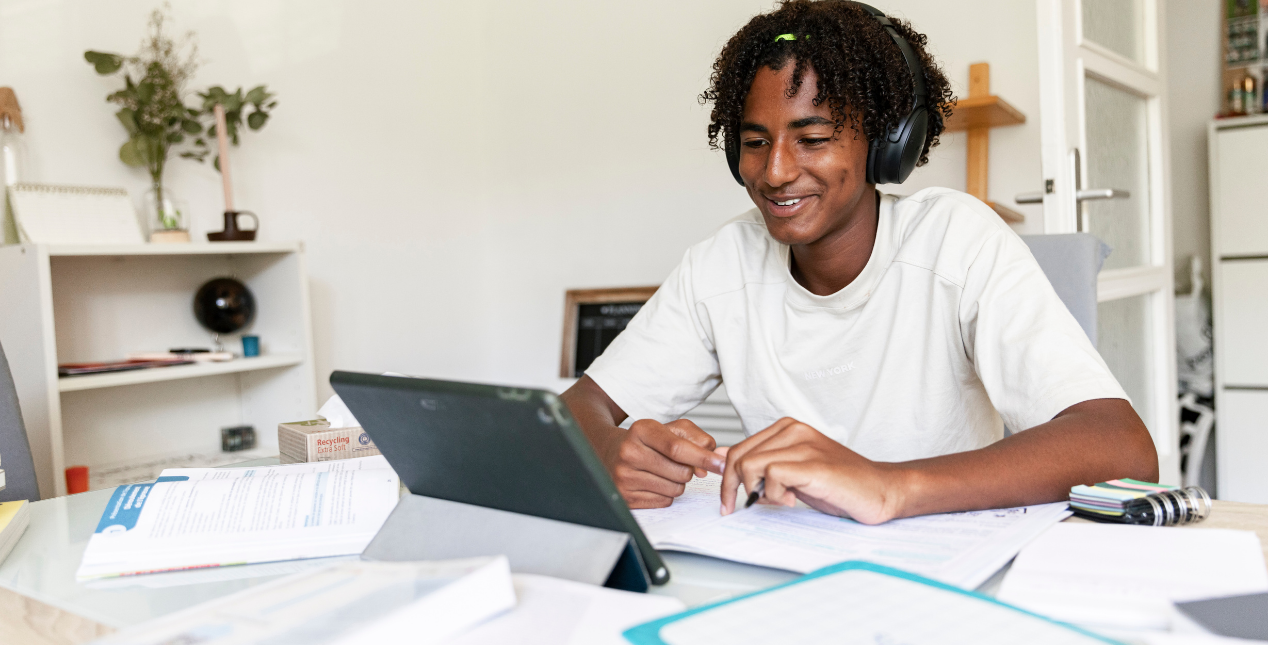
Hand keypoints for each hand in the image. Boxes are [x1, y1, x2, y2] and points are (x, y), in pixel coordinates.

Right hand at [607, 419, 725, 508]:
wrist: (611, 452)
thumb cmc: (647, 441)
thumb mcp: (671, 429)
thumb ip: (697, 439)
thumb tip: (711, 464)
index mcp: (641, 429)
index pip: (677, 448)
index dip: (703, 458)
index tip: (722, 465)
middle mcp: (629, 452)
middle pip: (680, 472)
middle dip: (688, 470)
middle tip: (675, 462)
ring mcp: (624, 476)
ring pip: (675, 489)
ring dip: (677, 483)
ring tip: (662, 471)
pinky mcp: (625, 496)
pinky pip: (663, 502)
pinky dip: (666, 494)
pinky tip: (654, 482)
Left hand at [719, 417, 905, 523]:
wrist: (879, 490)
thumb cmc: (837, 483)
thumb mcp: (791, 472)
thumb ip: (760, 463)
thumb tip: (722, 458)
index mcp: (786, 428)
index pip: (738, 449)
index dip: (728, 478)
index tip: (730, 501)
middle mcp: (793, 430)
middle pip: (739, 456)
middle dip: (734, 487)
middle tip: (749, 505)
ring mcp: (804, 445)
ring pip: (751, 465)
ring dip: (757, 491)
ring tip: (780, 501)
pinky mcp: (814, 464)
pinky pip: (772, 475)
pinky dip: (774, 495)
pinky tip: (792, 501)